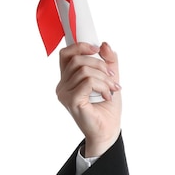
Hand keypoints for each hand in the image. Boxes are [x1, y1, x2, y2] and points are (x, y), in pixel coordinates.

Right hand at [56, 41, 121, 156]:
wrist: (108, 130)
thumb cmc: (107, 108)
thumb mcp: (110, 79)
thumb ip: (108, 62)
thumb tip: (104, 44)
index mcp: (68, 79)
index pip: (66, 54)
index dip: (80, 46)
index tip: (97, 50)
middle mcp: (62, 85)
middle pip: (77, 60)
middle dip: (100, 65)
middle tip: (113, 77)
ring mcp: (64, 94)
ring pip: (84, 70)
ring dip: (104, 78)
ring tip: (112, 89)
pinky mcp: (72, 101)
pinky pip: (87, 82)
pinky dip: (102, 86)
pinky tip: (107, 96)